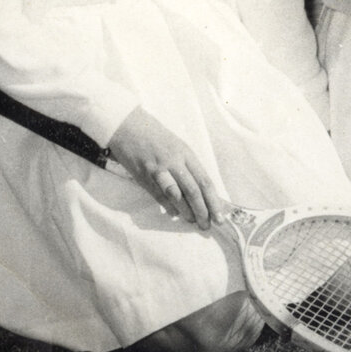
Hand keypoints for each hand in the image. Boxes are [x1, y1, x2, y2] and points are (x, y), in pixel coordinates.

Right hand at [108, 106, 229, 227]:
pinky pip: (158, 194)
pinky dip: (167, 205)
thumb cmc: (156, 137)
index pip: (205, 181)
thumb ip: (187, 167)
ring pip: (177, 194)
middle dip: (203, 210)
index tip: (221, 216)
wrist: (129, 126)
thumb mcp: (177, 147)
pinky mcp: (143, 174)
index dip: (214, 200)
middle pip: (194, 189)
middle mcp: (175, 161)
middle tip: (208, 225)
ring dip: (186, 210)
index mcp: (187, 154)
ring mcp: (159, 168)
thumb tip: (201, 192)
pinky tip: (174, 214)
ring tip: (194, 222)